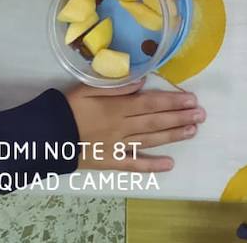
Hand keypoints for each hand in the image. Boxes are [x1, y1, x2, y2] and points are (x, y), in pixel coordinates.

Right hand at [65, 82, 203, 171]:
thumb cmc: (66, 108)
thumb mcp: (88, 88)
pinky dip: (152, 166)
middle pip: (156, 121)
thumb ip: (116, 85)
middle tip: (201, 115)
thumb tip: (142, 80)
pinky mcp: (110, 161)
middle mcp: (122, 126)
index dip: (174, 100)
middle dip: (180, 117)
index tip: (192, 99)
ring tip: (193, 131)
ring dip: (173, 135)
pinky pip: (133, 164)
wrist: (44, 136)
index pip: (152, 103)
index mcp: (117, 107)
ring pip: (151, 140)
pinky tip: (169, 165)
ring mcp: (117, 146)